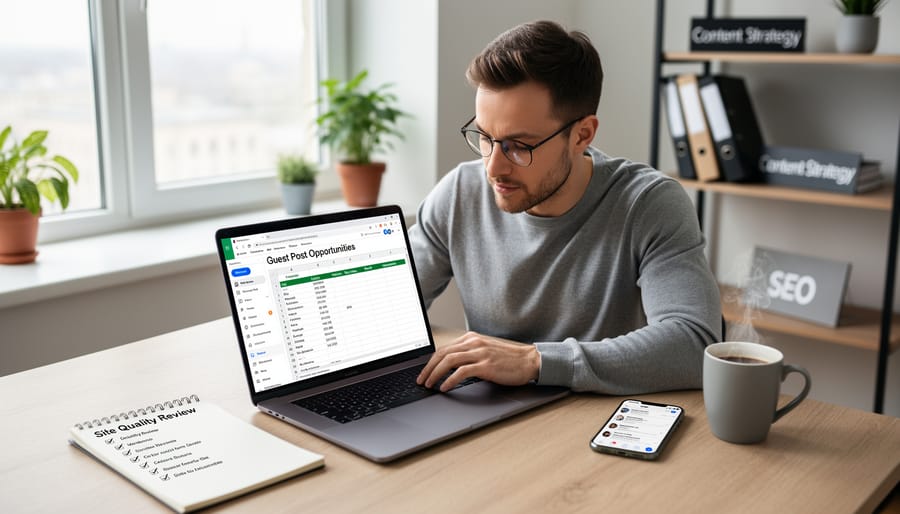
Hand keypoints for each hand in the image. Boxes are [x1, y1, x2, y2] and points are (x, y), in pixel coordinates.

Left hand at [416, 331, 540, 391]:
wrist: (530, 361)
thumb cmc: (509, 359)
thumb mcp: (486, 351)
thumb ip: (469, 354)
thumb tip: (450, 367)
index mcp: (472, 338)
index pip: (444, 348)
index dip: (431, 361)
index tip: (424, 372)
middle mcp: (474, 343)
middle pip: (443, 353)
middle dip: (428, 368)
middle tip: (421, 380)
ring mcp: (480, 353)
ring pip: (449, 361)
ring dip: (435, 374)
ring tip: (429, 385)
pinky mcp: (486, 365)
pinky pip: (461, 372)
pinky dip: (450, 380)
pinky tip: (445, 387)